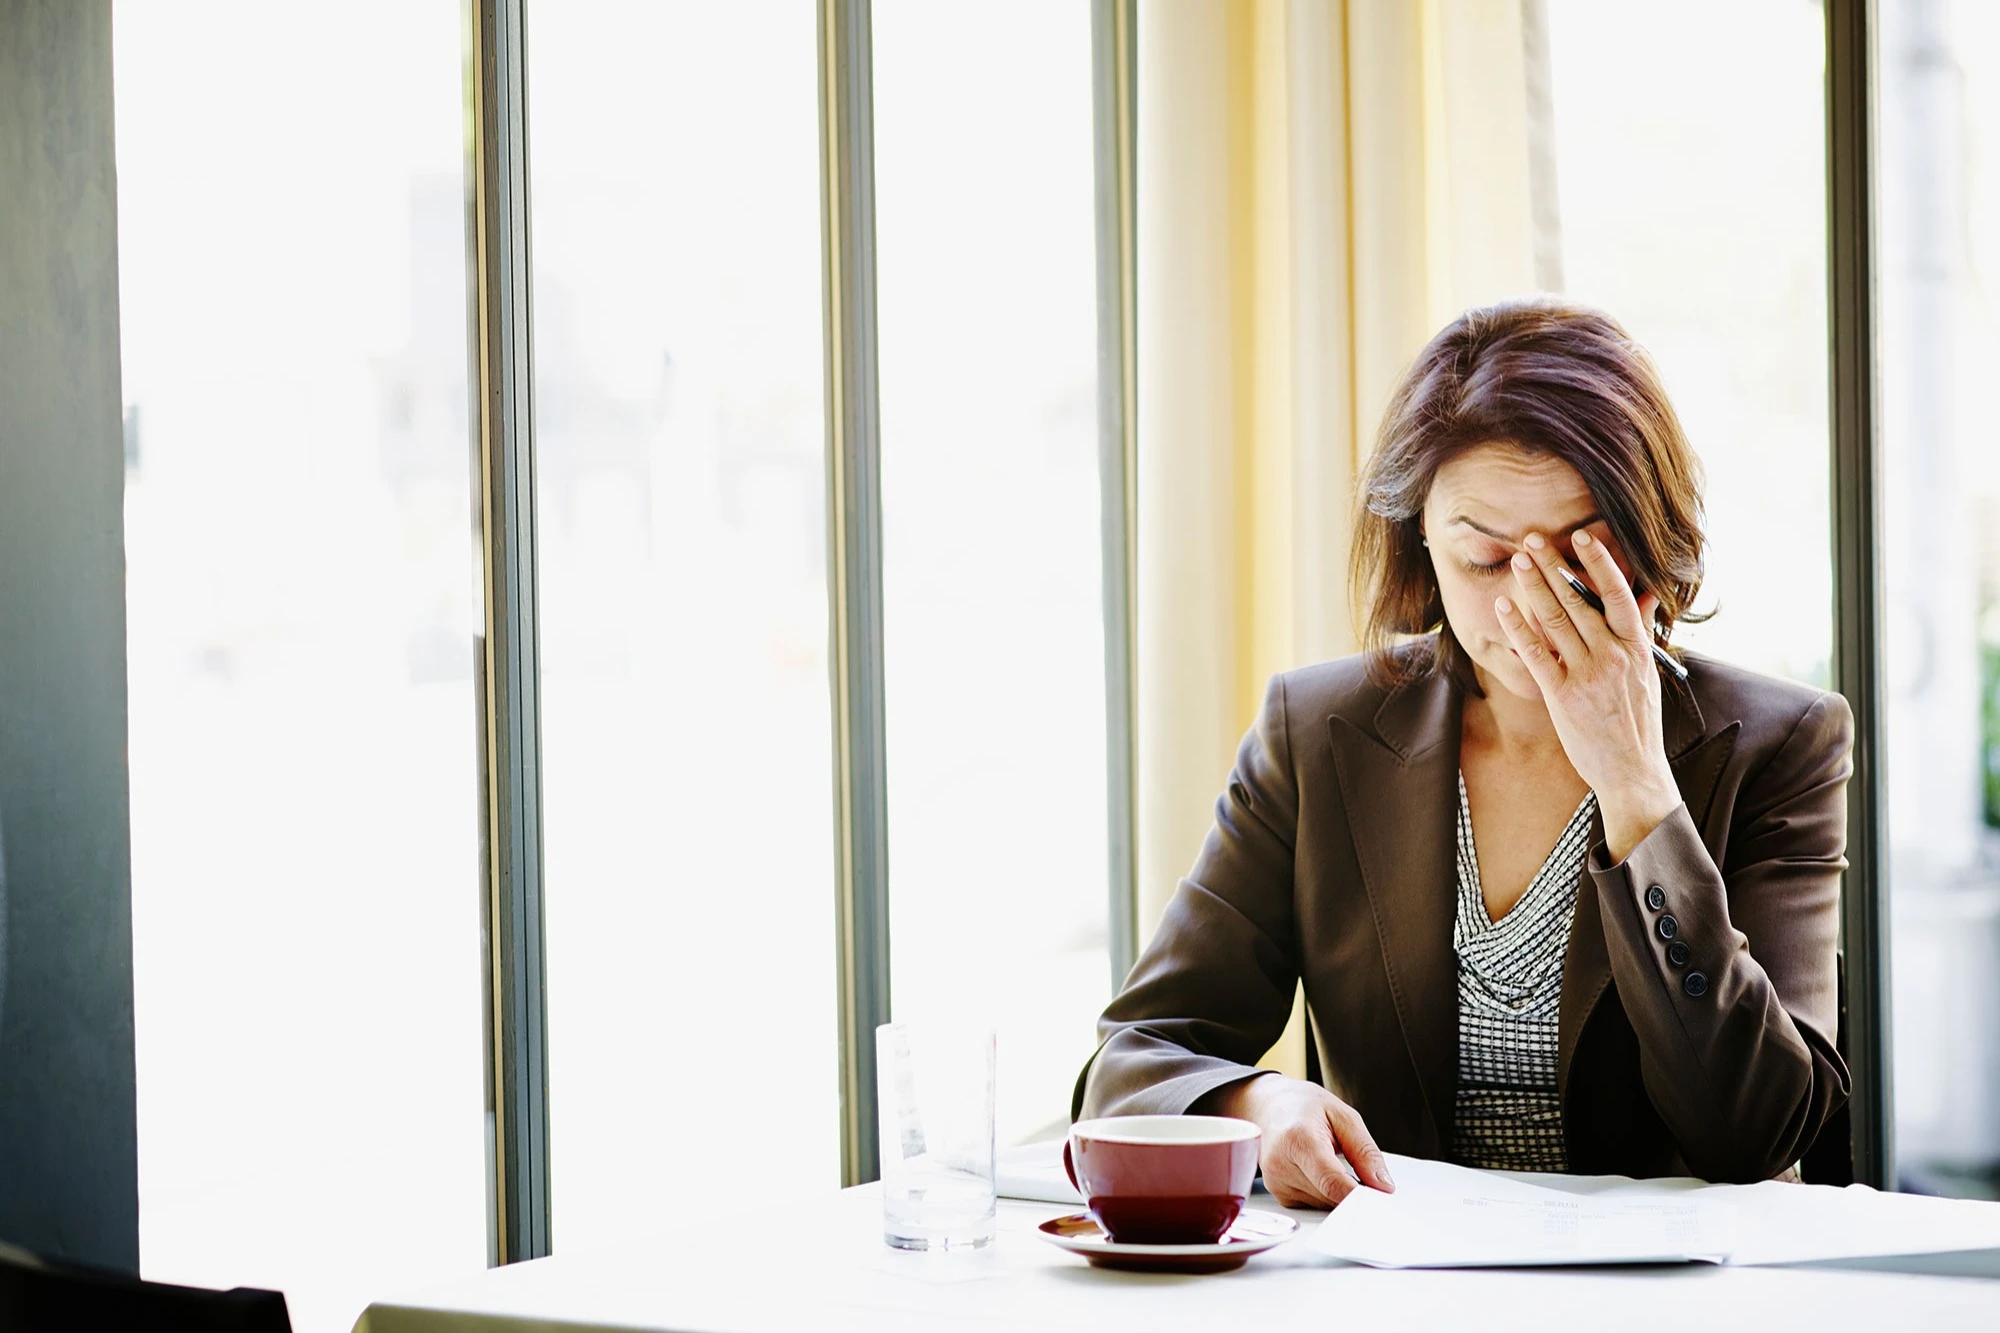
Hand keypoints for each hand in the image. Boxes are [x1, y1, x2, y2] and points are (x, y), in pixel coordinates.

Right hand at [1204, 1074, 1394, 1207]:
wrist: (1267, 1106)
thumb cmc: (1303, 1106)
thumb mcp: (1343, 1116)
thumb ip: (1365, 1152)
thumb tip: (1383, 1185)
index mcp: (1297, 1139)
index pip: (1331, 1181)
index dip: (1358, 1195)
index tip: (1380, 1200)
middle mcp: (1280, 1164)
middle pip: (1330, 1195)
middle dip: (1353, 1190)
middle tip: (1361, 1170)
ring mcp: (1276, 1182)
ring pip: (1324, 1203)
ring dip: (1338, 1191)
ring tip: (1333, 1160)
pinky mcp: (1278, 1193)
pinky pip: (1313, 1203)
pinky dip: (1325, 1192)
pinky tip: (1320, 1170)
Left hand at [1493, 527, 1682, 859]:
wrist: (1632, 771)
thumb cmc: (1637, 722)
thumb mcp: (1648, 672)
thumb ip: (1641, 631)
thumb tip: (1645, 593)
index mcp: (1637, 648)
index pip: (1618, 594)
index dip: (1598, 562)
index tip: (1581, 536)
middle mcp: (1613, 657)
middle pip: (1578, 601)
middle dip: (1553, 566)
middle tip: (1532, 539)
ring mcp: (1586, 675)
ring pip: (1555, 621)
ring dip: (1533, 587)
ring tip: (1517, 561)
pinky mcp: (1562, 695)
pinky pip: (1536, 653)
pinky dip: (1518, 627)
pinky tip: (1504, 606)